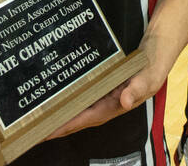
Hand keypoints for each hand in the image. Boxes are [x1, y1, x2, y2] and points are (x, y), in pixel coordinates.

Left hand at [44, 34, 167, 139]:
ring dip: (59, 115)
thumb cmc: (151, 70)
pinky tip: (54, 98)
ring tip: (38, 119)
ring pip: (76, 110)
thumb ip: (136, 89)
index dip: (65, 127)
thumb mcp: (147, 79)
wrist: (154, 55)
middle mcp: (104, 106)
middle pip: (76, 120)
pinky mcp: (99, 88)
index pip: (85, 119)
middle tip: (33, 130)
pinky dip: (67, 99)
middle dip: (56, 127)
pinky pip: (80, 97)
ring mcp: (101, 98)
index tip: (47, 132)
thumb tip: (125, 101)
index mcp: (113, 107)